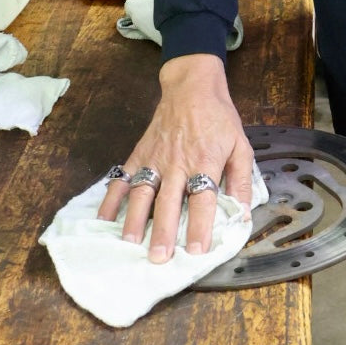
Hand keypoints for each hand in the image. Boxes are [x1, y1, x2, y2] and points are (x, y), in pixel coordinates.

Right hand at [96, 53, 254, 262]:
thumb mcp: (240, 145)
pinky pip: (122, 176)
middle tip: (158, 258)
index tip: (196, 250)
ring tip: (129, 244)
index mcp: (205, 161)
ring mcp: (155, 158)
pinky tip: (103, 218)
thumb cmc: (219, 118)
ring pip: (142, 192)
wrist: (192, 86)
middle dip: (163, 231)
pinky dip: (111, 197)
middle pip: (169, 202)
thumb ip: (242, 180)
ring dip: (134, 219)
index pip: (203, 198)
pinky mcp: (139, 152)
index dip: (200, 225)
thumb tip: (241, 213)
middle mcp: (178, 163)